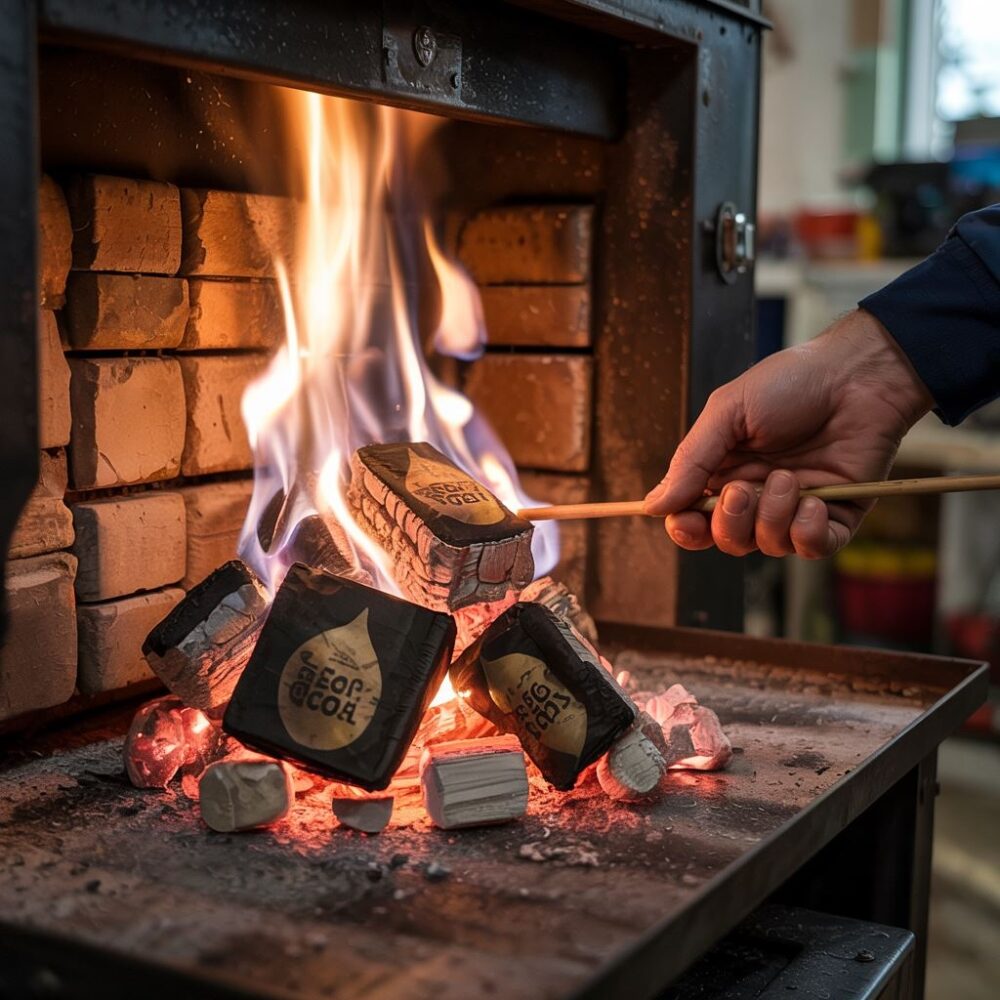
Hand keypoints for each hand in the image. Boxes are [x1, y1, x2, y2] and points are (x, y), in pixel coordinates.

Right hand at [643, 309, 933, 557]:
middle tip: (743, 490)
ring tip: (789, 478)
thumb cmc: (790, 383)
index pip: (694, 519)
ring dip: (773, 518)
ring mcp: (795, 508)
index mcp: (725, 471)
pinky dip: (808, 533)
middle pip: (728, 540)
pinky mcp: (836, 516)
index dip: (687, 529)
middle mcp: (757, 496)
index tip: (686, 521)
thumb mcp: (728, 411)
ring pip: (768, 546)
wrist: (858, 374)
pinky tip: (814, 502)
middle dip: (730, 522)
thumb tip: (653, 505)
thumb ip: (691, 460)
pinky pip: (813, 549)